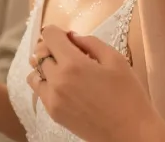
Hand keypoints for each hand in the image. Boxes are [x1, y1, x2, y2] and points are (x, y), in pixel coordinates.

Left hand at [26, 24, 156, 141]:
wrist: (130, 133)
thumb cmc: (129, 96)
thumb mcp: (116, 60)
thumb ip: (91, 43)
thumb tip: (72, 37)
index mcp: (73, 64)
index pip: (49, 35)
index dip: (58, 32)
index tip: (69, 39)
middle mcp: (57, 80)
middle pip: (40, 52)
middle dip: (52, 48)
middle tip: (70, 54)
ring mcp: (52, 98)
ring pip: (34, 73)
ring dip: (45, 67)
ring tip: (64, 72)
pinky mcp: (53, 113)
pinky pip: (39, 91)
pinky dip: (46, 84)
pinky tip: (64, 87)